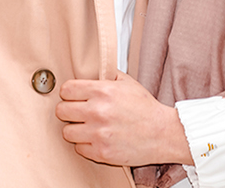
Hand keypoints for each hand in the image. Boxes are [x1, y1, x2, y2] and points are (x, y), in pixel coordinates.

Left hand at [55, 72, 193, 167]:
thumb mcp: (127, 82)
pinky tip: (96, 139)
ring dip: (75, 130)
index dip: (69, 94)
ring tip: (87, 128)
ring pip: (66, 132)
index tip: (74, 97)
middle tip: (78, 114)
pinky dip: (85, 145)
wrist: (162, 134)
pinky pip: (79, 149)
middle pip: (61, 111)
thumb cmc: (145, 108)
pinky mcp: (101, 153)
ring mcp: (99, 134)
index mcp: (102, 91)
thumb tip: (89, 71)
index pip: (66, 90)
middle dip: (69, 111)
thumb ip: (106, 75)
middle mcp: (97, 112)